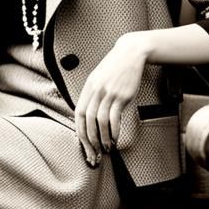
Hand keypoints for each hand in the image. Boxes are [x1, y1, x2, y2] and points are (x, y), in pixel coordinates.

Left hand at [74, 33, 149, 165]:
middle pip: (88, 121)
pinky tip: (115, 139)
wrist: (129, 53)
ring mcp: (109, 94)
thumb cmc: (113, 68)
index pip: (78, 115)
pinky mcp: (122, 96)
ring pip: (101, 122)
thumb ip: (91, 96)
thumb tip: (86, 117)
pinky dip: (114, 131)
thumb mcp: (97, 79)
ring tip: (106, 149)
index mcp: (87, 89)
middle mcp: (95, 92)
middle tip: (95, 154)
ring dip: (103, 138)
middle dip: (90, 141)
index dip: (80, 133)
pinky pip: (115, 117)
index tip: (84, 146)